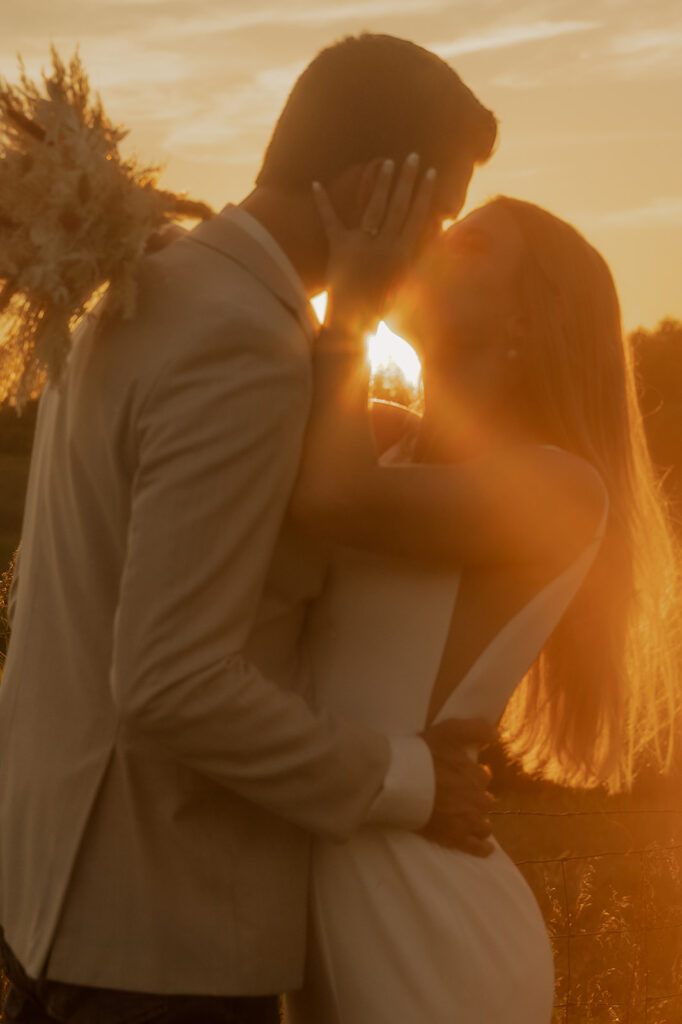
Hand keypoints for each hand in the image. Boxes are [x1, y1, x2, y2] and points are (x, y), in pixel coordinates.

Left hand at [312, 153, 436, 334]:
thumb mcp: (405, 281)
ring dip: (379, 184)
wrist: (353, 326)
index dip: (423, 194)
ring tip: (385, 162)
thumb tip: (432, 229)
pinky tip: (316, 183)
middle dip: (406, 180)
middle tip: (412, 156)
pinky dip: (323, 203)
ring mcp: (361, 248)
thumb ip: (417, 255)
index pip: (417, 218)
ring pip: (372, 210)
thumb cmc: (381, 305)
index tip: (430, 172)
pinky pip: (331, 223)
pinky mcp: (339, 250)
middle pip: (397, 208)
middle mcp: (383, 248)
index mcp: (402, 256)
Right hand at [419, 717, 497, 856]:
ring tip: (470, 819)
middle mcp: (476, 798)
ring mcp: (466, 820)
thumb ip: (475, 730)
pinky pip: (476, 847)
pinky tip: (485, 848)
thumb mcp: (449, 731)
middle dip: (476, 798)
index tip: (463, 776)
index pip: (483, 777)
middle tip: (462, 797)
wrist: (400, 781)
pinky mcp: (454, 838)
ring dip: (480, 821)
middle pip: (485, 801)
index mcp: (475, 775)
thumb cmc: (423, 754)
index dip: (474, 776)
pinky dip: (482, 848)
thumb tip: (497, 735)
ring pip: (484, 824)